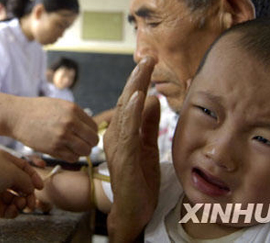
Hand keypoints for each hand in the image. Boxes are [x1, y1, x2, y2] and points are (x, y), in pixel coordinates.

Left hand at [0, 150, 43, 217]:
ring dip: (22, 203)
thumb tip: (31, 190)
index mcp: (7, 162)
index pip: (25, 169)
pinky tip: (13, 211)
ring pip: (16, 199)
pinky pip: (7, 210)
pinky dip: (12, 212)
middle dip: (29, 194)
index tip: (40, 188)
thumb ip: (26, 181)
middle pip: (22, 186)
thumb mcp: (12, 171)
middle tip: (32, 203)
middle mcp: (2, 176)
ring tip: (21, 205)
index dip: (34, 178)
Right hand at [9, 97, 98, 162]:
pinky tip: (64, 150)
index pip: (93, 127)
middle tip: (81, 144)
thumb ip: (76, 115)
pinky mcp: (53, 148)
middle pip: (93, 141)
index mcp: (73, 110)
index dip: (90, 133)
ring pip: (85, 151)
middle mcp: (70, 122)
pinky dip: (71, 156)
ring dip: (81, 152)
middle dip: (89, 144)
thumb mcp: (60, 105)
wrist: (17, 116)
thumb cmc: (38, 110)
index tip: (84, 135)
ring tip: (72, 148)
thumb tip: (91, 129)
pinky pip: (72, 158)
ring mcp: (62, 136)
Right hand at [104, 57, 160, 241]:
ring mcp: (117, 146)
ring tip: (143, 68)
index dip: (139, 80)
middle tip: (149, 57)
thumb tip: (153, 99)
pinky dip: (132, 112)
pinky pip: (127, 131)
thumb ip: (150, 124)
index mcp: (123, 132)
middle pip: (126, 100)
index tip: (150, 62)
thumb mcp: (150, 147)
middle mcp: (115, 135)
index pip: (131, 101)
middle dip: (138, 77)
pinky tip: (137, 97)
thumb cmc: (139, 182)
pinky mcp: (123, 157)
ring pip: (125, 111)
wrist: (132, 213)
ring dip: (135, 87)